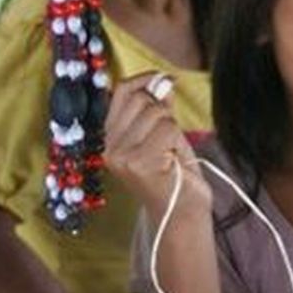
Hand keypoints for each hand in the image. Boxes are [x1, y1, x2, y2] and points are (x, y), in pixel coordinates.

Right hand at [104, 73, 210, 217]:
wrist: (182, 214)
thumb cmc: (175, 176)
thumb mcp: (164, 135)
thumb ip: (159, 109)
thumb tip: (162, 81)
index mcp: (112, 137)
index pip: (121, 92)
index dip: (144, 80)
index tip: (164, 78)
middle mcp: (111, 147)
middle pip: (142, 100)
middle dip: (164, 112)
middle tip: (169, 139)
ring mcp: (122, 155)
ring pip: (157, 114)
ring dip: (172, 130)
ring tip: (170, 154)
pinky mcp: (138, 162)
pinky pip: (167, 129)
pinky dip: (177, 142)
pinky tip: (173, 161)